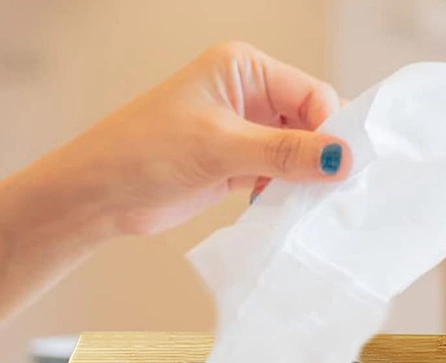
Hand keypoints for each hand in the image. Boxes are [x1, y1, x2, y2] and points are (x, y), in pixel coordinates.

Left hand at [43, 41, 350, 235]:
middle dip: (319, 153)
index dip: (331, 127)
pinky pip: (272, 176)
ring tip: (312, 205)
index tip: (345, 166)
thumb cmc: (144, 152)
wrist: (100, 194)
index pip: (309, 93)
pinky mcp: (230, 167)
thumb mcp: (219, 147)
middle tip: (334, 190)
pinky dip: (283, 192)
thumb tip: (340, 158)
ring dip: (302, 177)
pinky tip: (287, 209)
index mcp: (243, 69)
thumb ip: (282, 153)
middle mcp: (244, 96)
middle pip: (305, 122)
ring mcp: (238, 133)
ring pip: (291, 152)